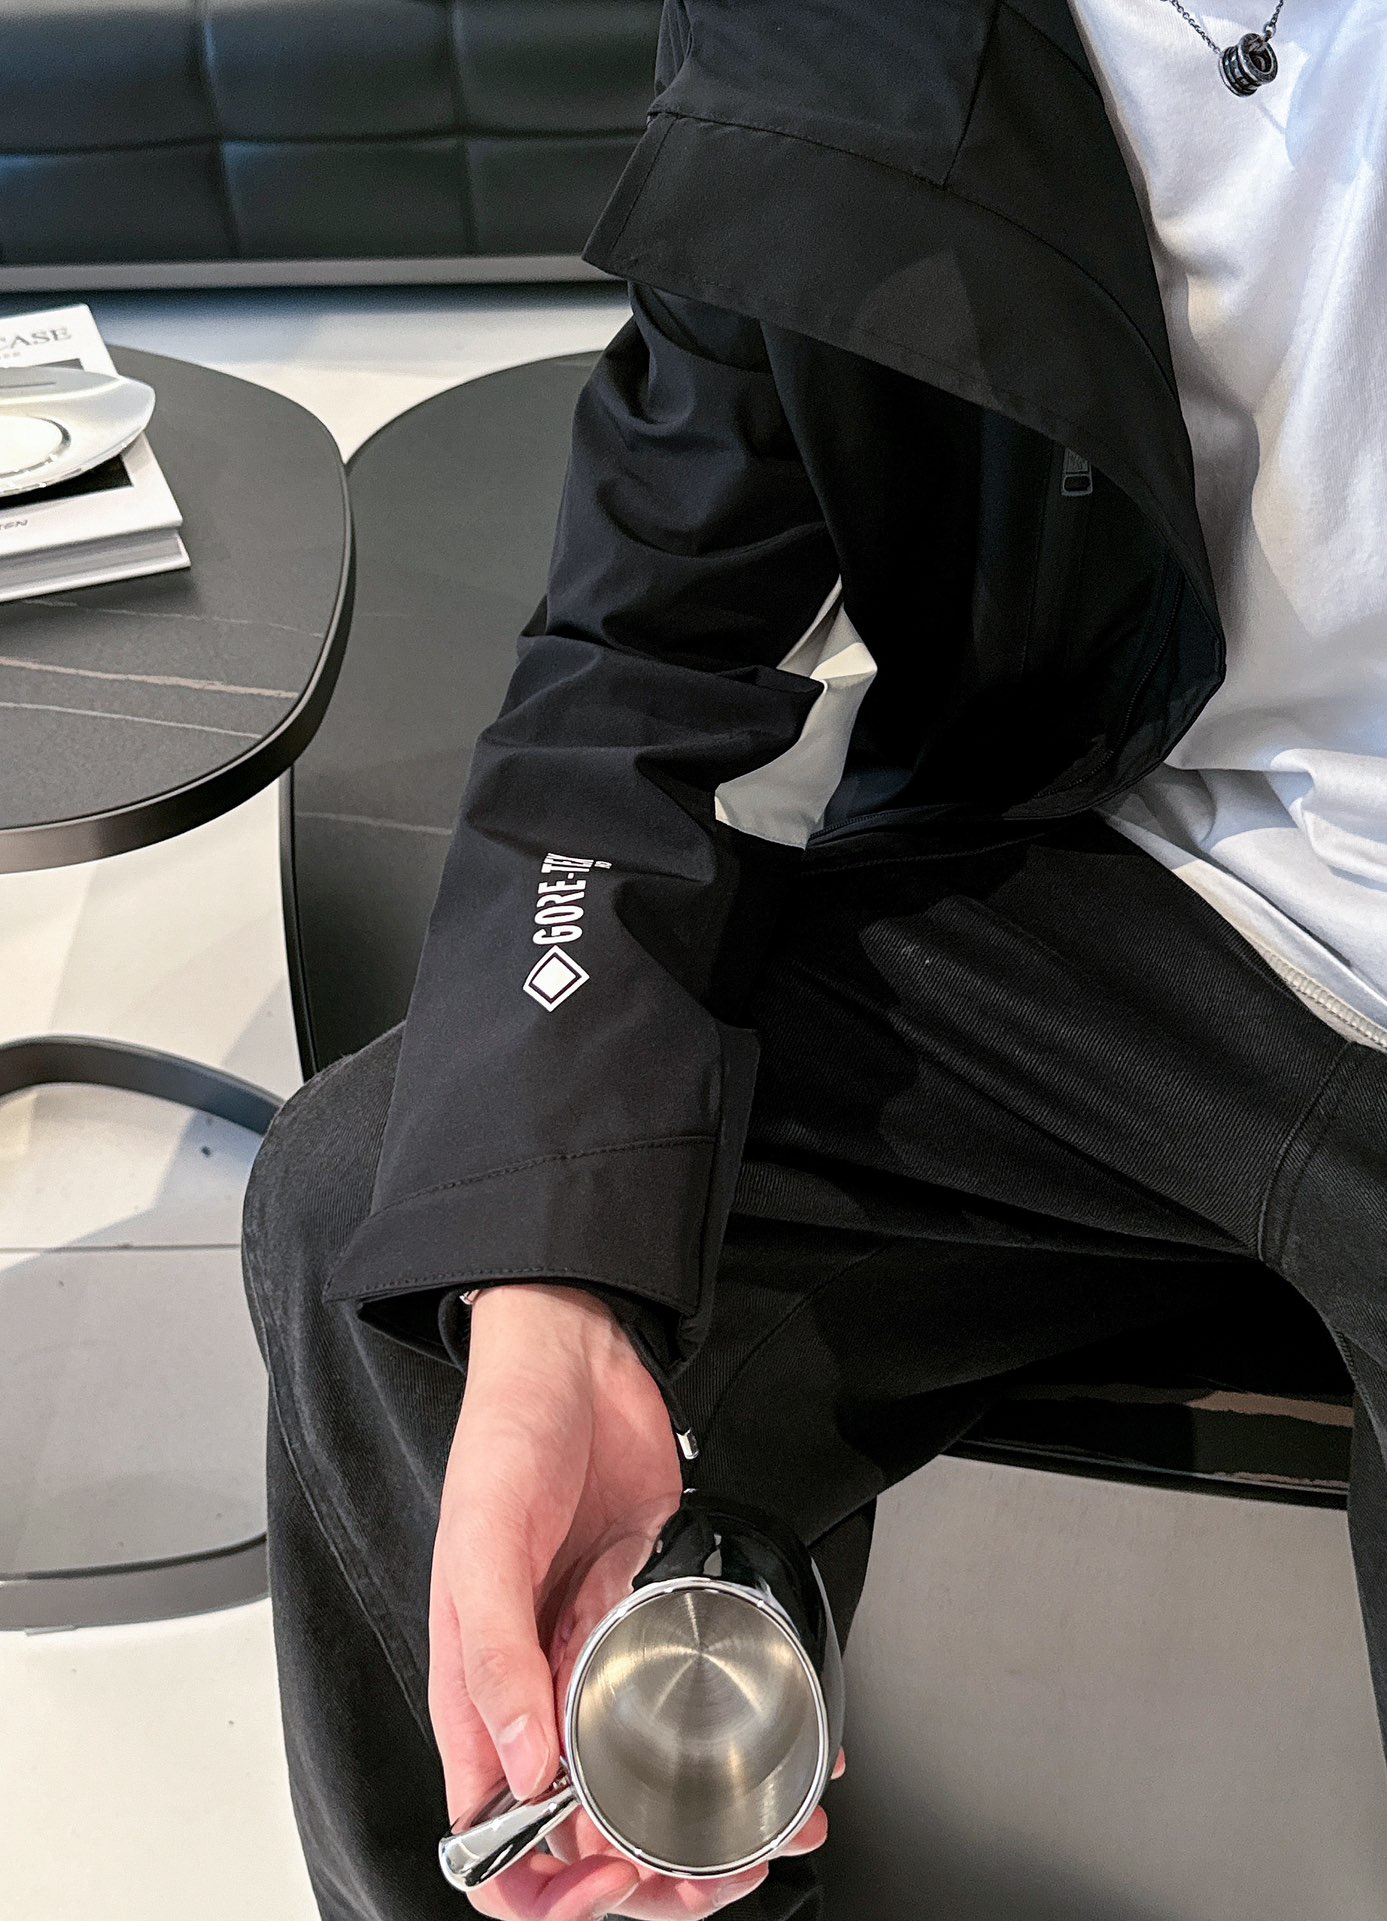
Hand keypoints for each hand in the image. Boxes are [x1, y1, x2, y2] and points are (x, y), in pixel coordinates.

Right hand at [428, 1283, 844, 1919]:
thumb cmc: (504, 1435)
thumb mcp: (482, 1540)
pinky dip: (749, 1742)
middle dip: (653, 1872)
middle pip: (589, 1832)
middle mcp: (543, 1692)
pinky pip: (701, 1702)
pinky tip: (794, 1754)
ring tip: (769, 1829)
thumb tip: (525, 1771)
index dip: (548, 1887)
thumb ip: (494, 1655)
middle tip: (714, 1869)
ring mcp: (604, 1661)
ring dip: (712, 1824)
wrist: (577, 1357)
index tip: (611, 1879)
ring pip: (653, 1781)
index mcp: (481, 1694)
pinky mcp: (660, 1621)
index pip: (496, 1839)